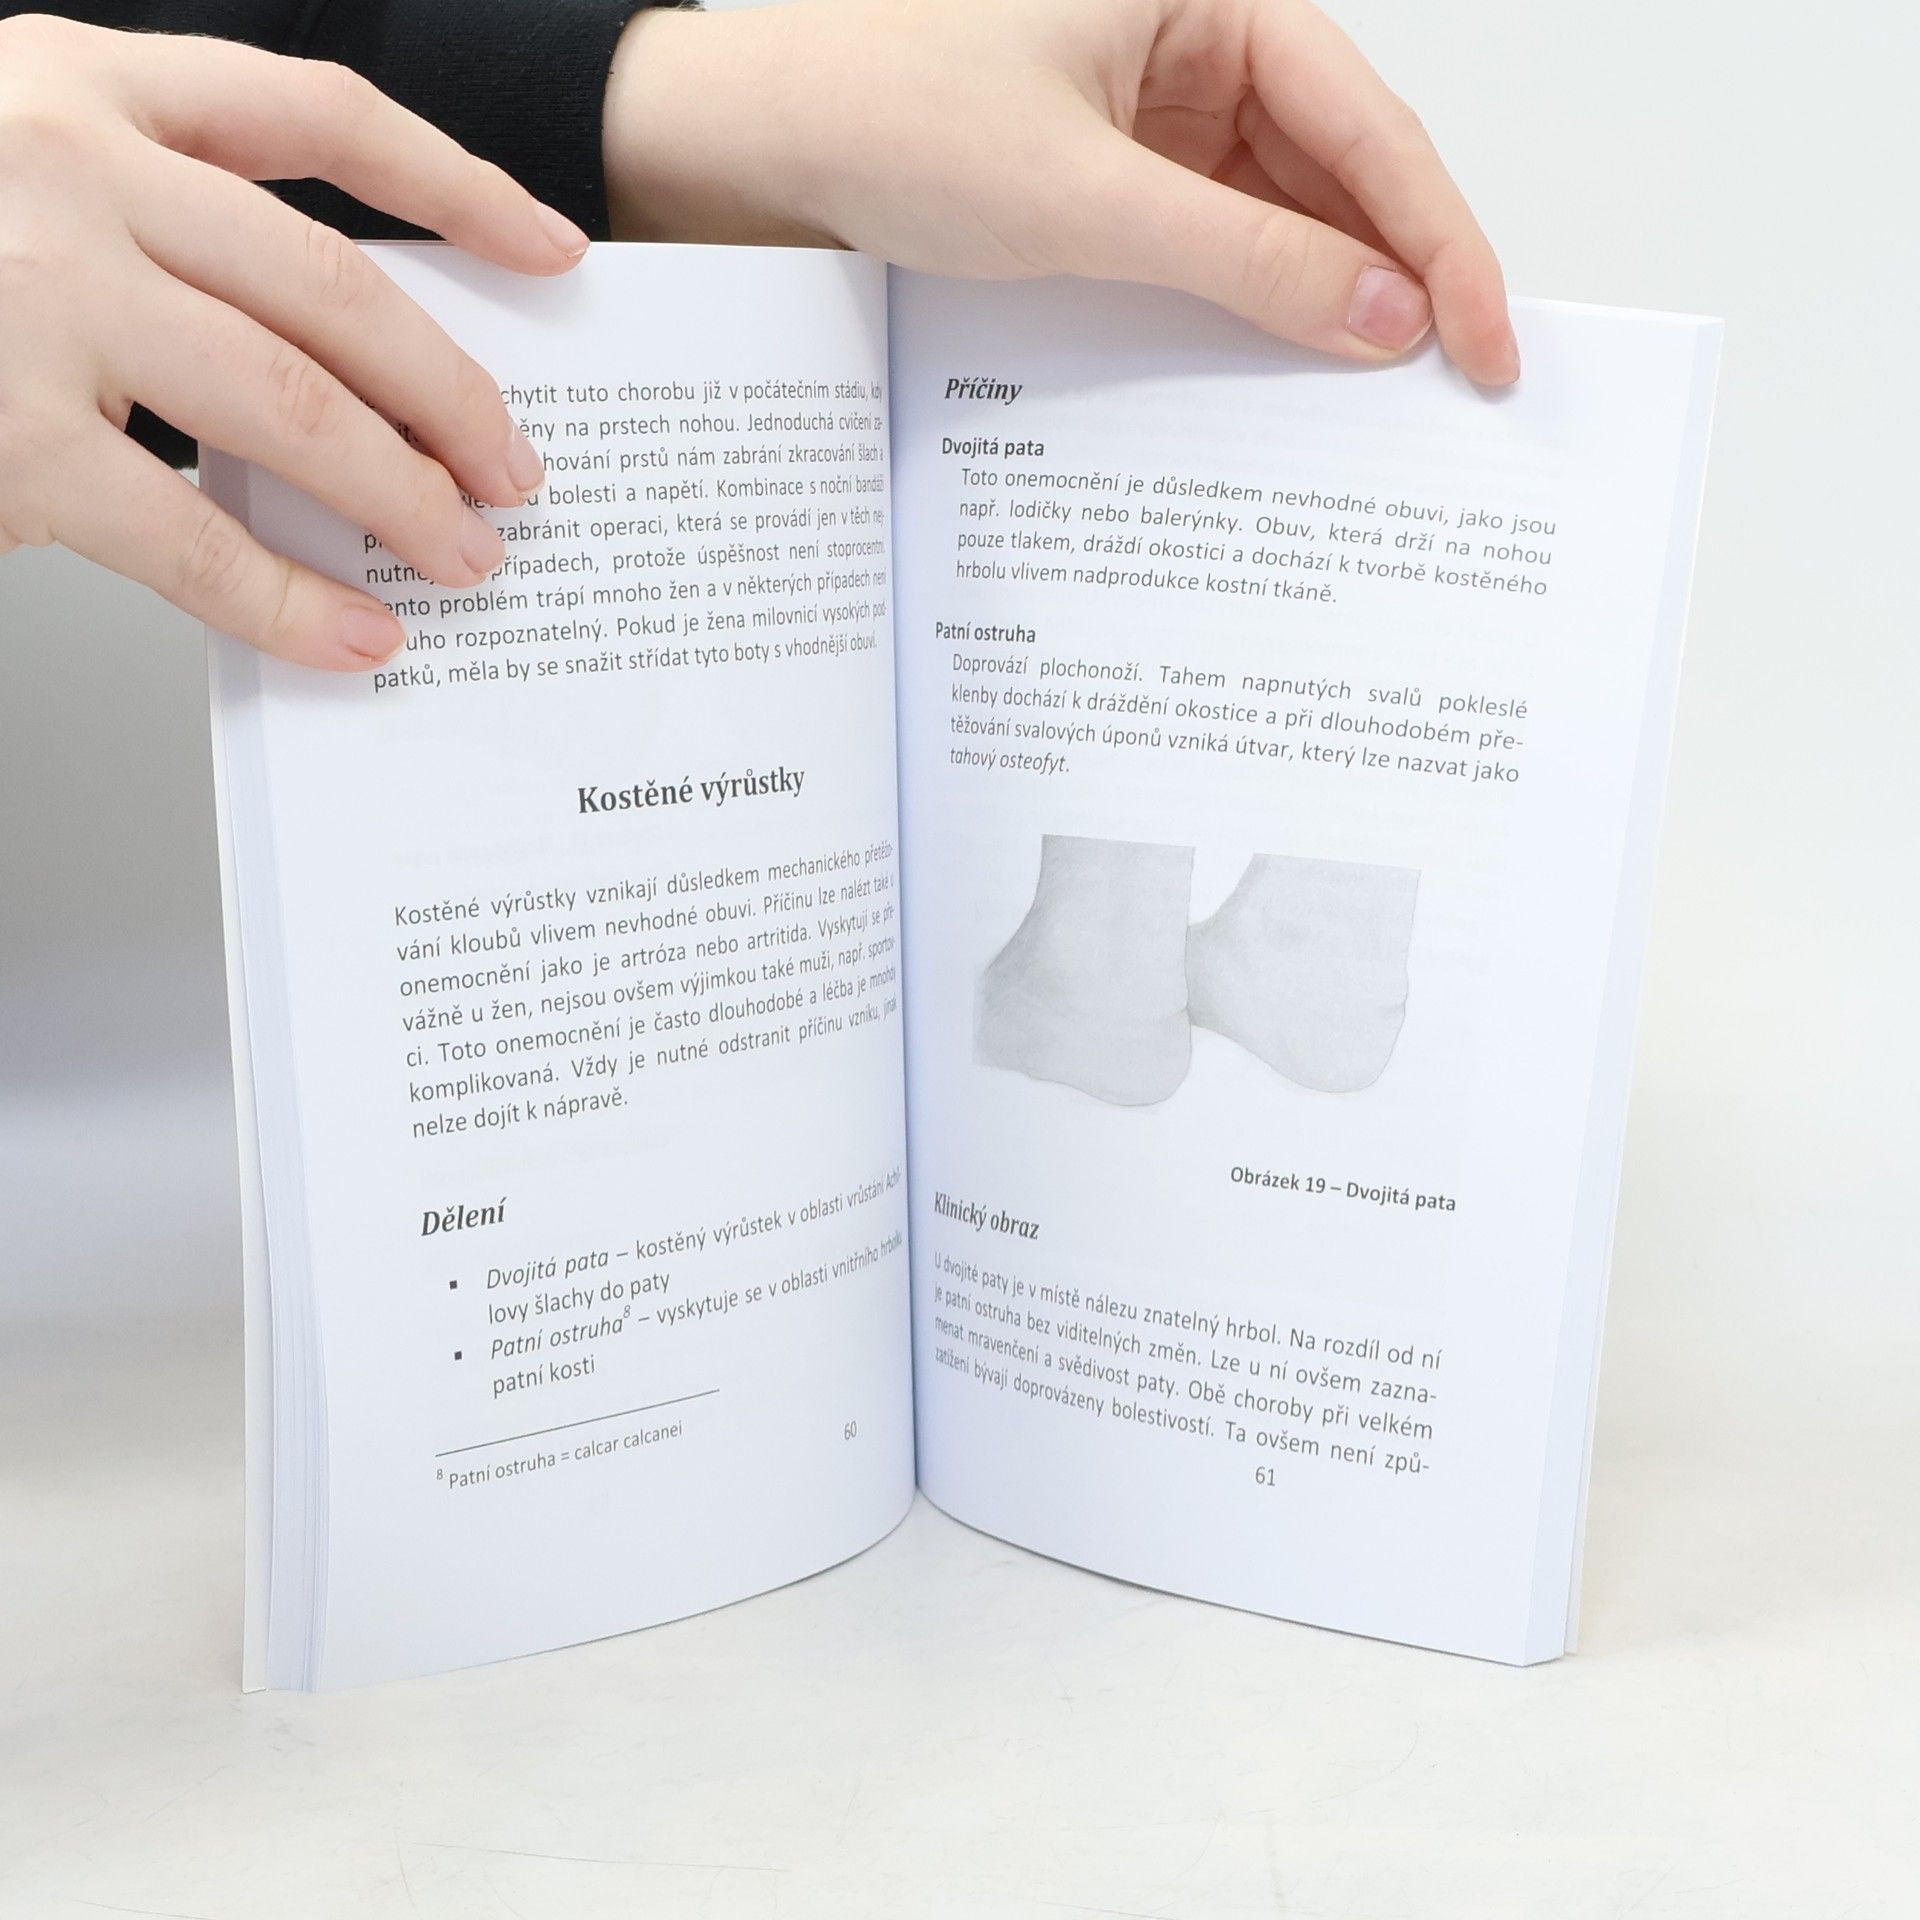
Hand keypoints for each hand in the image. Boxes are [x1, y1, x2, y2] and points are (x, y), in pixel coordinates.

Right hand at [0, 14, 589, 669]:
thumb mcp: (12, 162)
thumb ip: (157, 220)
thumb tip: (332, 353)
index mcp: (83, 82)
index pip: (322, 112)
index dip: (459, 183)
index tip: (553, 249)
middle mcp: (70, 166)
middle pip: (339, 289)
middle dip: (454, 395)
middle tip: (514, 473)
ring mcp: (36, 295)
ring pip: (295, 407)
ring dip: (405, 497)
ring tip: (467, 558)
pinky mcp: (5, 430)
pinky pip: (193, 535)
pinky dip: (290, 598)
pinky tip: (355, 633)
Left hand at [607, 0, 1517, 384]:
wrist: (755, 146)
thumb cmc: (883, 114)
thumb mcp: (1083, 200)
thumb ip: (1244, 260)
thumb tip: (1381, 316)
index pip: (1368, 124)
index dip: (1441, 238)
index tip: (1487, 338)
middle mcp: (1196, 40)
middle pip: (1344, 166)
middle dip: (1401, 272)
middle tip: (1461, 383)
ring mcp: (1159, 110)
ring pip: (1287, 208)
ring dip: (1330, 296)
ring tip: (1382, 394)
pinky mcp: (1120, 171)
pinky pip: (1219, 236)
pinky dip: (1254, 301)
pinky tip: (1285, 364)